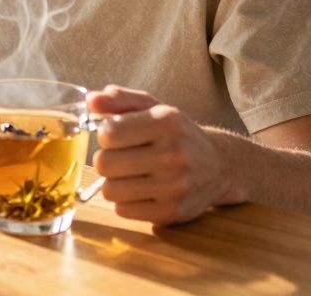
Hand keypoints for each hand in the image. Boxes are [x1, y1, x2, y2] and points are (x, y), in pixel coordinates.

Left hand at [87, 85, 245, 225]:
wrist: (219, 167)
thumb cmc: (176, 134)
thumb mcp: (152, 107)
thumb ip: (119, 99)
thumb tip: (91, 101)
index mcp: (167, 122)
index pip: (108, 133)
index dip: (105, 135)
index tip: (117, 136)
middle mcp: (174, 154)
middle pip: (104, 164)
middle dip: (106, 159)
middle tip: (122, 157)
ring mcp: (175, 186)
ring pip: (110, 190)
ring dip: (114, 182)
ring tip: (131, 174)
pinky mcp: (171, 213)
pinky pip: (122, 210)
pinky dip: (125, 201)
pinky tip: (142, 190)